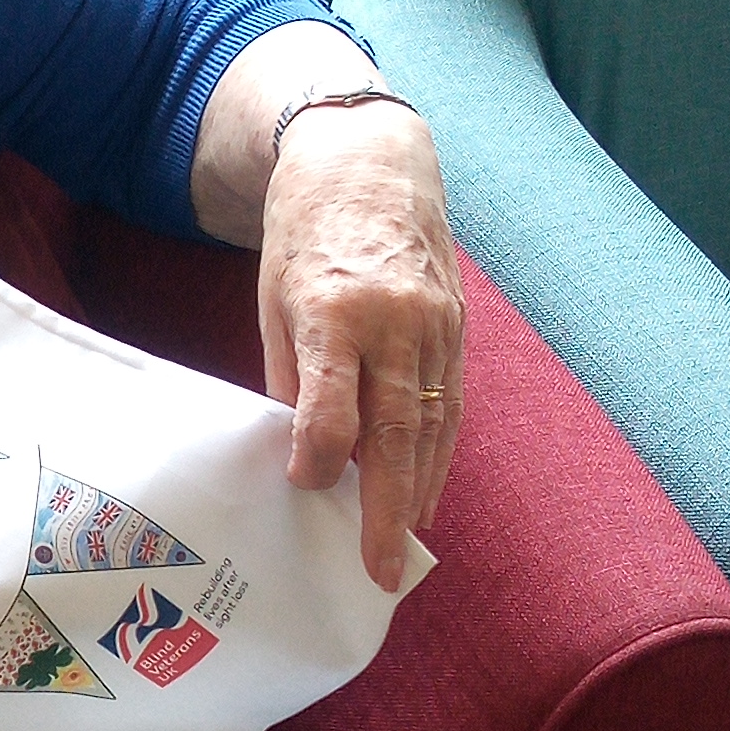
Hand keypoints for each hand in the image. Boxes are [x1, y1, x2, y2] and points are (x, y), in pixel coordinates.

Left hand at [257, 101, 463, 591]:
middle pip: (395, 428)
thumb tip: (299, 449)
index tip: (307, 488)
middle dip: (387, 504)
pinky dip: (439, 452)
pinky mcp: (456, 327)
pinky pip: (450, 403)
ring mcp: (434, 324)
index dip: (320, 455)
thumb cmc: (304, 234)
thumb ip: (290, 374)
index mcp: (335, 311)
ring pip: (432, 423)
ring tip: (403, 543)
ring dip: (419, 489)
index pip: (333, 404)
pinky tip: (425, 490)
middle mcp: (394, 321)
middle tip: (380, 566)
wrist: (368, 164)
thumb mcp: (273, 297)